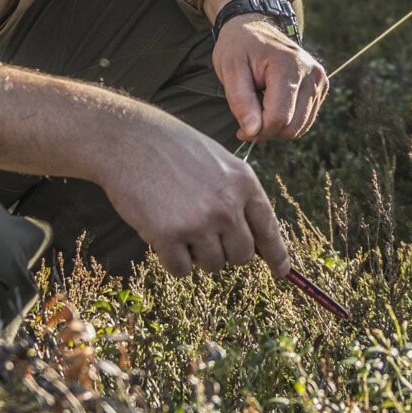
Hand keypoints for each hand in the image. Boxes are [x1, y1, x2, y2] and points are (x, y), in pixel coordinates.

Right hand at [98, 110, 290, 278]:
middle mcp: (227, 205)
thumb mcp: (219, 162)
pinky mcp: (169, 236)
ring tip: (179, 222)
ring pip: (212, 266)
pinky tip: (161, 231)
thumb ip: (238, 196)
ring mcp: (199, 222)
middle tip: (202, 230)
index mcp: (243, 182)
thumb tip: (255, 242)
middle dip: (225, 251)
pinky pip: (182, 270)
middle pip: (241, 255)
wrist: (129, 140)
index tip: (281, 272)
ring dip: (196, 254)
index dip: (276, 255)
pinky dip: (172, 259)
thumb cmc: (173, 149)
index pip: (268, 229)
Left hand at [212, 15, 327, 144]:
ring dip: (277, 126)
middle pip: (292, 126)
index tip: (240, 130)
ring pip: (300, 128)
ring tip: (260, 106)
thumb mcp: (229, 69)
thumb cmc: (238, 47)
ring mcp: (319, 80)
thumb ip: (240, 101)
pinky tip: (272, 104)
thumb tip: (253, 131)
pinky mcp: (321, 86)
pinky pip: (305, 121)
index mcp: (289, 66)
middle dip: (267, 130)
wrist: (253, 27)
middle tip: (248, 117)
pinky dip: (287, 120)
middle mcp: (311, 73)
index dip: (257, 131)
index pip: (279, 117)